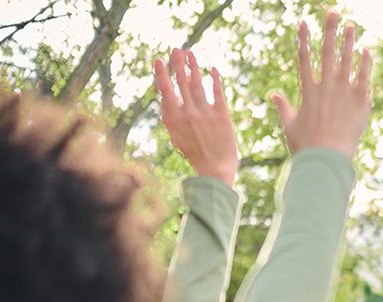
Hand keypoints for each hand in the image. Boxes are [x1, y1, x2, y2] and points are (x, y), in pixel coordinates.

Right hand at [155, 50, 238, 185]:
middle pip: (182, 83)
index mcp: (173, 119)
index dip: (162, 74)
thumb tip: (165, 97)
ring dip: (194, 67)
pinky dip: (215, 80)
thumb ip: (171, 116)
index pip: (165, 91)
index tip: (160, 60)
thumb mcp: (176, 136)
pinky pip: (218, 92)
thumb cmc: (195, 154)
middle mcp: (188, 113)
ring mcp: (205, 113)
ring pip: (198, 84)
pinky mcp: (222, 116)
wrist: (214, 170)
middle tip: (177, 49)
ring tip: (191, 54)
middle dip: (179, 64)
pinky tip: (213, 69)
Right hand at [272, 13, 372, 158]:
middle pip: (328, 52)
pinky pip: (364, 77)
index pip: (304, 58)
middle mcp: (326, 86)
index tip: (303, 22)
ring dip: (349, 41)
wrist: (326, 159)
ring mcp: (344, 92)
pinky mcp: (360, 101)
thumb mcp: (289, 125)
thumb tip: (272, 94)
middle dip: (330, 30)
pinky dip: (365, 63)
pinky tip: (366, 50)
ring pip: (347, 60)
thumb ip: (282, 106)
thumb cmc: (306, 145)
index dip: (304, 39)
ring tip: (351, 25)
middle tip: (333, 12)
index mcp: (308, 90)